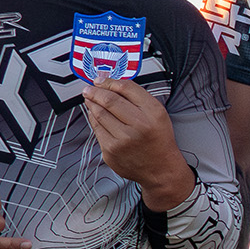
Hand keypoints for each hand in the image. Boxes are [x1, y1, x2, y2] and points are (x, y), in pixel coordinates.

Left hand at [84, 76, 191, 211]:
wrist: (161, 168)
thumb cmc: (158, 138)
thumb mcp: (158, 114)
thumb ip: (137, 98)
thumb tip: (110, 84)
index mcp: (153, 113)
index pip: (126, 88)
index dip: (109, 81)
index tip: (100, 79)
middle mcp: (139, 125)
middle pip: (110, 100)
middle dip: (95, 91)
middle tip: (88, 88)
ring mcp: (123, 140)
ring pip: (99, 114)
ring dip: (92, 104)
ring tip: (90, 99)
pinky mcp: (111, 151)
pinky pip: (97, 129)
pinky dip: (93, 119)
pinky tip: (95, 115)